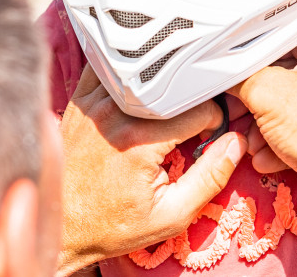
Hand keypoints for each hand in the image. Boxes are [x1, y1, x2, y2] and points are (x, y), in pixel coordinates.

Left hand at [56, 65, 245, 273]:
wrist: (59, 226)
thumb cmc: (111, 225)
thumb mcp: (171, 215)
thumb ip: (210, 178)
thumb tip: (236, 145)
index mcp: (140, 140)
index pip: (199, 108)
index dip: (214, 122)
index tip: (207, 138)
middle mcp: (115, 113)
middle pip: (174, 84)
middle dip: (192, 101)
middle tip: (191, 125)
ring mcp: (94, 102)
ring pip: (144, 73)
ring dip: (163, 86)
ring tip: (167, 111)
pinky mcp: (80, 101)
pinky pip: (111, 70)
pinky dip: (130, 77)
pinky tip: (138, 97)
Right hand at [228, 29, 296, 224]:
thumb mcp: (266, 92)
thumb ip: (242, 77)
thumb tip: (226, 77)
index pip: (285, 38)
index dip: (255, 53)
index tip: (235, 66)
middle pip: (283, 77)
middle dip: (255, 100)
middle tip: (236, 109)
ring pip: (289, 109)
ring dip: (263, 127)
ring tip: (251, 142)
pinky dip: (280, 144)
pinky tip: (265, 158)